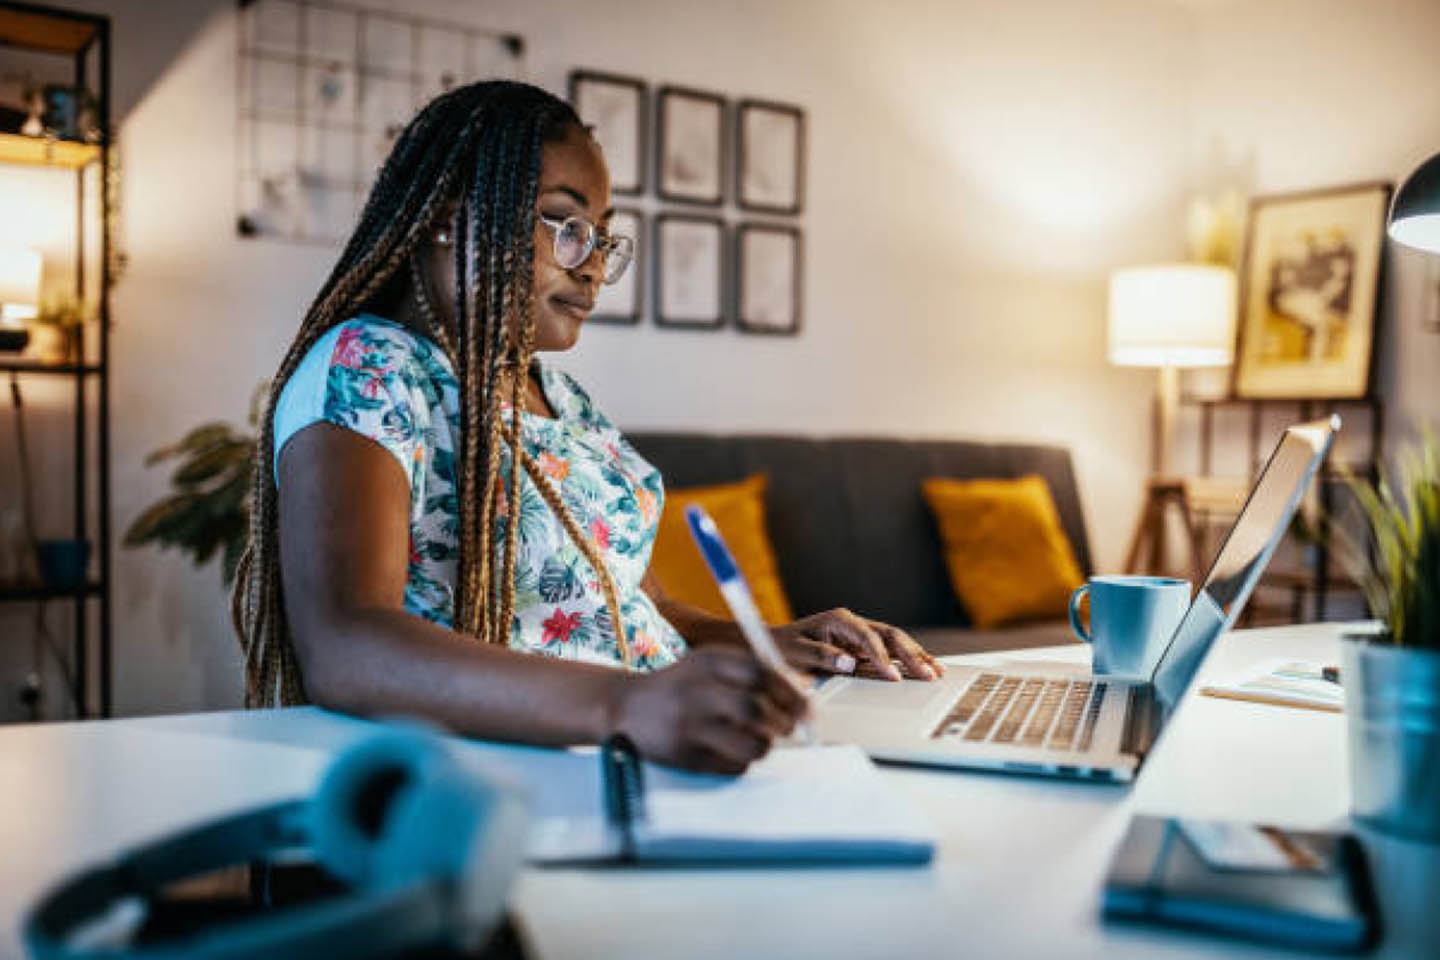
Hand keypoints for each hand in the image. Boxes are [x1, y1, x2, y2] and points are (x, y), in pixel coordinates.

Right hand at [612, 646, 808, 773]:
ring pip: (750, 743)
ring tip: (762, 740)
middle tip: (789, 727)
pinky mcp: (685, 756)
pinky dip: (744, 761)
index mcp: (707, 662)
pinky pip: (733, 766)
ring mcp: (689, 726)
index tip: (807, 707)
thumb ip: (751, 672)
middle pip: (756, 708)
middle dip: (783, 722)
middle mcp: (696, 692)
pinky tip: (734, 750)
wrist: (626, 707)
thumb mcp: (709, 664)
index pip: (760, 673)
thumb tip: (803, 695)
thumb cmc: (682, 685)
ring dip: (766, 745)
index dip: (791, 692)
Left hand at [773, 609, 944, 681]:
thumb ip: (821, 656)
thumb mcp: (796, 652)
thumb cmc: (782, 648)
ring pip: (897, 642)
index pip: (868, 636)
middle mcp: (854, 624)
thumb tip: (850, 664)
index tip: (892, 675)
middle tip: (927, 674)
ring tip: (936, 672)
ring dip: (917, 656)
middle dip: (911, 654)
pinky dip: (910, 661)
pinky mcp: (865, 649)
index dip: (882, 656)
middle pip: (890, 635)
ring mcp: (862, 636)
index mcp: (838, 620)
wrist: (774, 646)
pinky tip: (926, 668)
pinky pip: (892, 653)